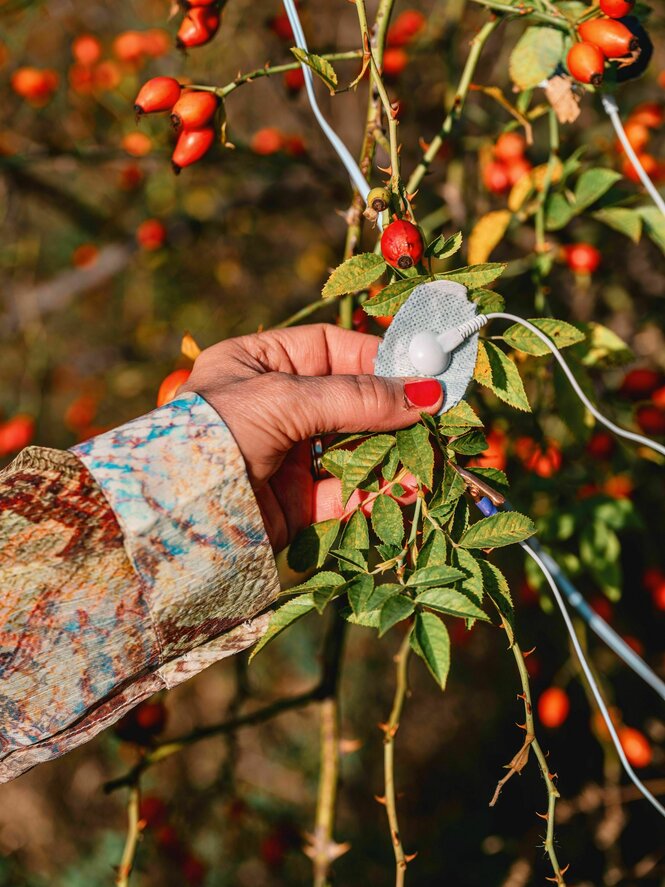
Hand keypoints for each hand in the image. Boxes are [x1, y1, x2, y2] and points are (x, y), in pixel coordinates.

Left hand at [182, 324, 442, 550]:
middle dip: (394, 410)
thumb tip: (426, 393)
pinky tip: (407, 486)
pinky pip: (346, 490)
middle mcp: (275, 406)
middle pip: (350, 401)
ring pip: (353, 448)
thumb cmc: (217, 431)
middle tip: (440, 415)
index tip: (424, 370)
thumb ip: (357, 397)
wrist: (172, 512)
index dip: (380, 359)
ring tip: (432, 454)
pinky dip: (378, 489)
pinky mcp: (294, 502)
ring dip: (393, 452)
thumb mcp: (285, 399)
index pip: (333, 351)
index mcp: (260, 363)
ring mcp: (286, 454)